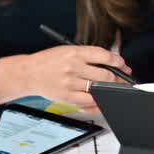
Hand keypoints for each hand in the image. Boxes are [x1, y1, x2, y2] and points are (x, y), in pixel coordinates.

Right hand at [0, 44, 130, 111]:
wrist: (29, 73)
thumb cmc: (49, 61)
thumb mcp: (68, 50)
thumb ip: (89, 55)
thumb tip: (112, 61)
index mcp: (75, 52)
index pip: (104, 56)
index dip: (118, 61)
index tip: (123, 65)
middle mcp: (73, 67)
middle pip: (105, 74)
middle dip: (119, 78)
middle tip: (123, 79)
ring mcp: (70, 83)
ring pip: (99, 89)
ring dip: (111, 89)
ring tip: (114, 88)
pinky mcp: (67, 96)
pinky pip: (89, 102)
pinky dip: (98, 102)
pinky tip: (102, 99)